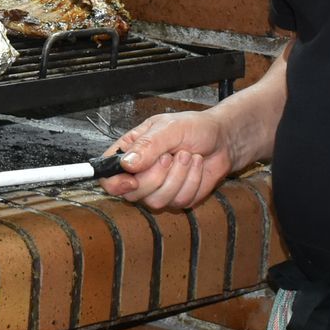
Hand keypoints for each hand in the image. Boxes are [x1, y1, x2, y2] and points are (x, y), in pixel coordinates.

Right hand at [97, 110, 234, 211]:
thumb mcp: (168, 128)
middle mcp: (139, 174)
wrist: (222, 139)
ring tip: (188, 156)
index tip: (131, 180)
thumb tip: (126, 164)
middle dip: (156, 176)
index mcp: (129, 153)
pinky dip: (192, 182)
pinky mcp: (177, 198)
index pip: (107, 176)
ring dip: (178, 177)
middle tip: (170, 156)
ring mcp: (158, 189)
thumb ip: (146, 145)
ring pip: (157, 200)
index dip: (114, 183)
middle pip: (132, 194)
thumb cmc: (193, 128)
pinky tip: (196, 165)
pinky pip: (180, 201)